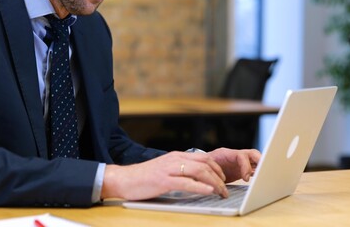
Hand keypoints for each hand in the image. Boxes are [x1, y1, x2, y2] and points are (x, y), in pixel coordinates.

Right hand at [101, 151, 228, 200]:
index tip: (224, 180)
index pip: (204, 157)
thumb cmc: (144, 177)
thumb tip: (197, 179)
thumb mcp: (165, 170)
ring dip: (214, 182)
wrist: (123, 179)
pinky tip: (209, 191)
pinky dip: (200, 187)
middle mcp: (174, 159)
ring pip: (199, 171)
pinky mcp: (163, 180)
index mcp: (176, 156)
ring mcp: (169, 169)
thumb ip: (180, 171)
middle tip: (226, 189)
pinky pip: (186, 183)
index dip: (218, 168)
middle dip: (219, 176)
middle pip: (205, 163)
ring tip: (221, 192)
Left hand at [207, 148, 260, 182]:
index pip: (241, 155)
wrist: (203, 167)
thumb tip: (217, 184)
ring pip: (256, 161)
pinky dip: (258, 174)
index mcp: (227, 154)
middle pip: (254, 154)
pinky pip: (254, 169)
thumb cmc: (203, 166)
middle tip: (262, 176)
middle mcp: (236, 156)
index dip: (246, 166)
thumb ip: (212, 173)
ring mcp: (240, 162)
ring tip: (264, 179)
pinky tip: (260, 181)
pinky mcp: (243, 169)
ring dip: (261, 169)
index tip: (245, 178)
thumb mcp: (206, 168)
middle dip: (260, 163)